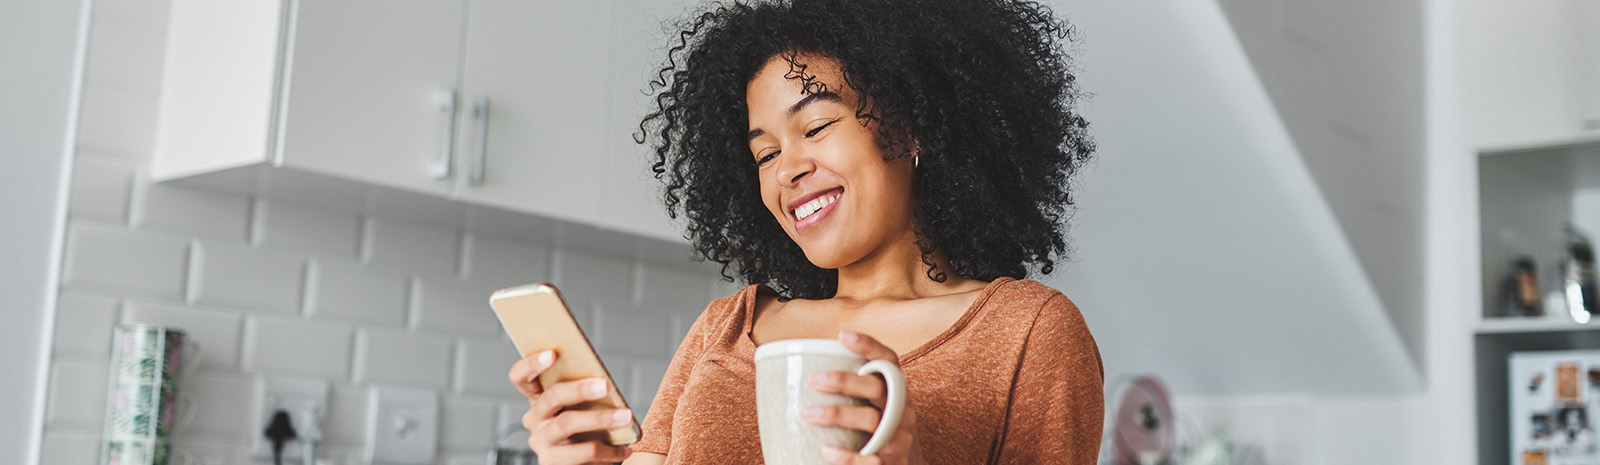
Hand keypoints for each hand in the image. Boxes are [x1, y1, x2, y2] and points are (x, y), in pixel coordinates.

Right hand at [508, 350, 634, 464]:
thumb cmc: (587, 433)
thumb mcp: (584, 410)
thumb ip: (585, 395)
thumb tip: (603, 382)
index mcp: (540, 399)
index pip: (521, 378)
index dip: (531, 364)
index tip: (552, 353)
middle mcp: (534, 419)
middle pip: (551, 397)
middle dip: (579, 389)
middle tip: (605, 385)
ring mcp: (541, 442)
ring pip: (567, 423)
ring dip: (600, 418)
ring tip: (625, 416)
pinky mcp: (551, 463)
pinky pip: (582, 451)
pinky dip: (608, 449)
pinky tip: (624, 448)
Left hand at [805, 331, 926, 464]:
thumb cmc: (882, 429)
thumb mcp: (880, 405)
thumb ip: (856, 390)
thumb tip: (800, 371)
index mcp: (896, 390)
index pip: (888, 360)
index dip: (869, 346)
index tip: (842, 335)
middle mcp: (902, 409)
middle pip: (876, 388)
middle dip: (844, 381)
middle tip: (813, 380)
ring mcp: (900, 436)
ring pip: (871, 419)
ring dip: (838, 414)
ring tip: (808, 414)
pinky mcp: (894, 462)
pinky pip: (871, 459)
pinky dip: (847, 456)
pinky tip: (826, 451)